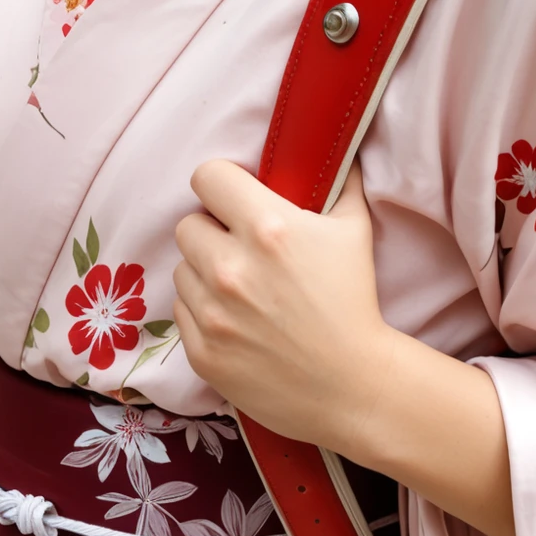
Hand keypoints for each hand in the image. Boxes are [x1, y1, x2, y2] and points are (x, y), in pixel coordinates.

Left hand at [173, 161, 393, 453]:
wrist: (353, 385)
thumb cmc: (353, 303)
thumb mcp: (353, 231)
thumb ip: (339, 183)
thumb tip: (337, 150)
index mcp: (267, 227)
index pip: (207, 177)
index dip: (221, 185)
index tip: (233, 199)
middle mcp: (230, 266)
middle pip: (188, 225)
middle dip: (212, 232)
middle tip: (240, 249)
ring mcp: (212, 312)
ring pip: (182, 269)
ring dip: (204, 273)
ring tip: (240, 290)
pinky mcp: (201, 352)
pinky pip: (182, 311)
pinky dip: (202, 312)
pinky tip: (236, 321)